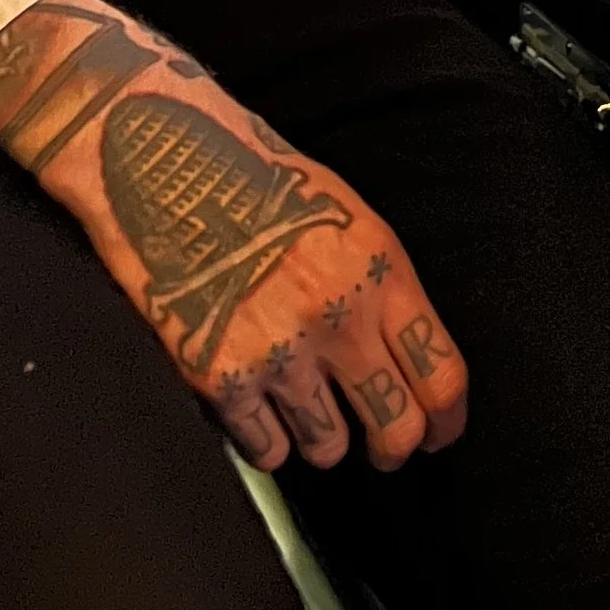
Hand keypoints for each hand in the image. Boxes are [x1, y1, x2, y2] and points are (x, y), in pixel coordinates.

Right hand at [0, 0, 467, 475]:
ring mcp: (280, 352)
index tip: (438, 433)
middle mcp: (339, 317)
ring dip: (322, 437)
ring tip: (305, 407)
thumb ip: (382, 288)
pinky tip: (258, 405)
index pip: (442, 376)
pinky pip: (265, 451)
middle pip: (396, 429)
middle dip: (393, 446)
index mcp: (379, 268)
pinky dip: (265, 439)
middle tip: (381, 445)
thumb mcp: (346, 214)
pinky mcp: (221, 379)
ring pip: (328, 448)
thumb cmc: (253, 177)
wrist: (163, 158)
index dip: (446, 419)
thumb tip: (408, 359)